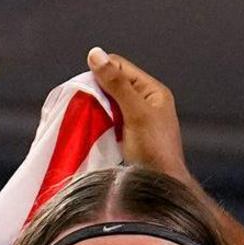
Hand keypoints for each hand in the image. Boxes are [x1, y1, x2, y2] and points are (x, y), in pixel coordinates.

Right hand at [89, 48, 188, 180]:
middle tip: (83, 106)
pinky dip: (96, 122)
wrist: (160, 190)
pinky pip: (106, 121)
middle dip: (95, 92)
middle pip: (111, 85)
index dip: (100, 73)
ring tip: (85, 118)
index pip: (120, 67)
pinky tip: (89, 129)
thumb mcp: (135, 112)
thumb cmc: (154, 151)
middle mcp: (145, 102)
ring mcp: (135, 120)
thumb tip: (95, 54)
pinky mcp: (126, 137)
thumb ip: (116, 84)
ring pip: (107, 104)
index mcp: (153, 91)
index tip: (84, 89)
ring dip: (94, 109)